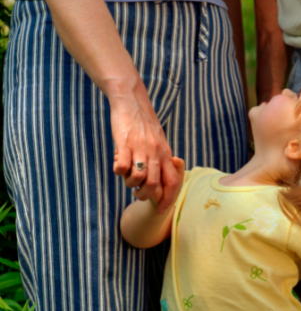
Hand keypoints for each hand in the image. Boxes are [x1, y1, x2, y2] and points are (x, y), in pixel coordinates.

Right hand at [110, 85, 178, 213]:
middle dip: (145, 196)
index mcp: (165, 153)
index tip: (161, 210)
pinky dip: (118, 171)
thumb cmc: (143, 122)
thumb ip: (161, 158)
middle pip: (154, 185)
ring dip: (130, 184)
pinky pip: (122, 166)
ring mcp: (140, 148)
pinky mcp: (124, 143)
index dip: (168, 199)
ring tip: (127, 178)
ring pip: (138, 178)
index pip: (172, 182)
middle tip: (137, 194)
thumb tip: (161, 177)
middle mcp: (155, 152)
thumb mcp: (159, 141)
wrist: (131, 100)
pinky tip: (117, 166)